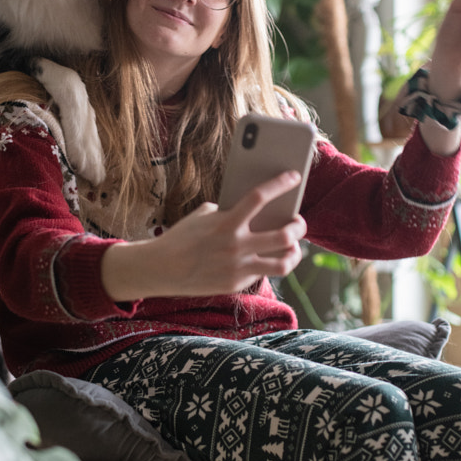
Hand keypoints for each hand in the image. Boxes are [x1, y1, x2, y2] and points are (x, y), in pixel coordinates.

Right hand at [101, 171, 306, 300]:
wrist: (162, 268)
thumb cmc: (182, 237)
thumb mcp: (203, 216)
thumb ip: (229, 212)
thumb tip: (255, 210)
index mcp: (226, 222)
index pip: (259, 197)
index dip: (280, 184)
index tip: (294, 176)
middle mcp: (236, 246)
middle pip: (284, 235)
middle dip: (298, 227)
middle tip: (298, 221)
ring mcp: (238, 268)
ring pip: (283, 264)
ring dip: (294, 254)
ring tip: (293, 247)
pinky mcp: (236, 284)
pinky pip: (262, 273)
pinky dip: (267, 264)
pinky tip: (266, 258)